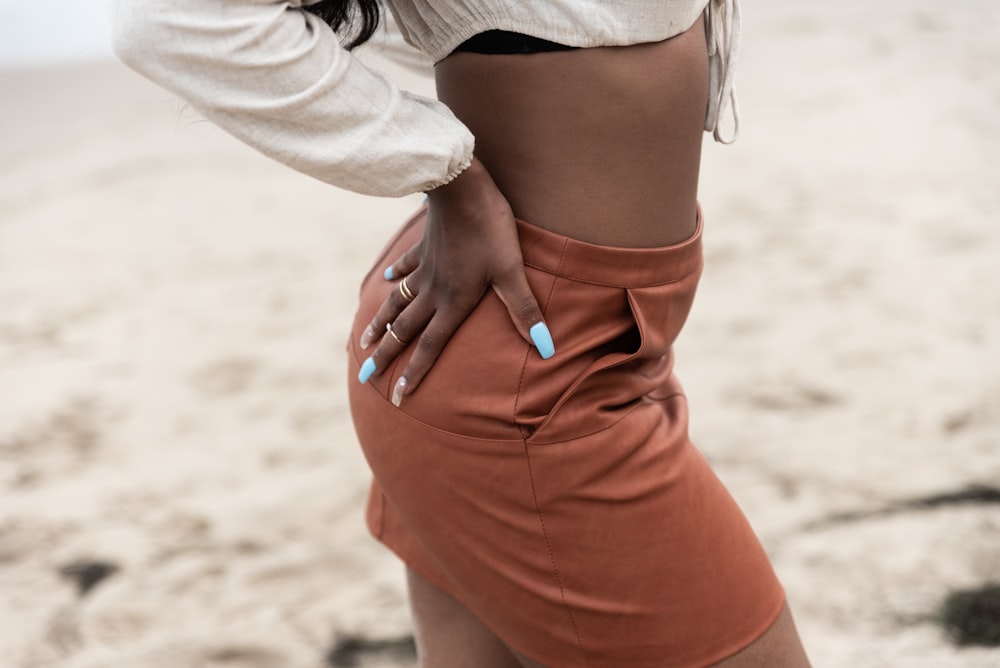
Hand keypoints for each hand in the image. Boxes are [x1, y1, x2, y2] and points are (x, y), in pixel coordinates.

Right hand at [356, 157, 554, 405]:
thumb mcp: (511, 271)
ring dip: (381, 323)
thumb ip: (525, 310)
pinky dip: (394, 277)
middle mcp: (433, 290)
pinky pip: (405, 267)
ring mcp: (425, 268)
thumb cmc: (490, 228)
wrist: (461, 186)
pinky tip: (385, 280)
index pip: (430, 346)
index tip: (398, 396)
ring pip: (397, 302)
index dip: (415, 373)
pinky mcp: (423, 246)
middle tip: (365, 377)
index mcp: (453, 301)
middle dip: (385, 357)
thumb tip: (546, 347)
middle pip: (404, 330)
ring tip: (365, 341)